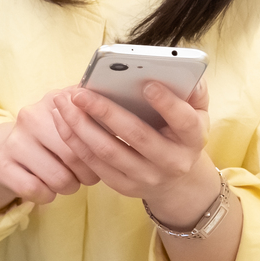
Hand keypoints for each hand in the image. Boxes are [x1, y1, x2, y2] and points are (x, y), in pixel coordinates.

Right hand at [0, 90, 95, 211]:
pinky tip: (46, 188)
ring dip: (69, 187)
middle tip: (86, 175)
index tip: (107, 154)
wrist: (4, 148)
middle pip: (77, 157)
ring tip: (66, 180)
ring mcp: (14, 139)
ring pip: (59, 178)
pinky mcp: (1, 163)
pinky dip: (46, 195)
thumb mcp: (74, 119)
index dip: (104, 149)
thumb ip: (101, 116)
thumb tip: (127, 122)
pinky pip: (35, 190)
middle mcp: (32, 115)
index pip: (92, 127)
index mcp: (57, 99)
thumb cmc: (52, 137)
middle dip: (89, 174)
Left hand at [50, 80, 214, 217]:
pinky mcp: (124, 186)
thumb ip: (194, 92)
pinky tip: (62, 120)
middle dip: (105, 111)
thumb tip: (189, 74)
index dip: (167, 104)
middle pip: (136, 135)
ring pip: (108, 151)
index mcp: (193, 139)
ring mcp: (147, 176)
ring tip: (62, 102)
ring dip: (80, 126)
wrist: (176, 181)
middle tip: (79, 92)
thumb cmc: (180, 134)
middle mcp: (172, 161)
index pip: (184, 121)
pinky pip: (94, 164)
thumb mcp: (197, 114)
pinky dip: (75, 141)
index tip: (147, 84)